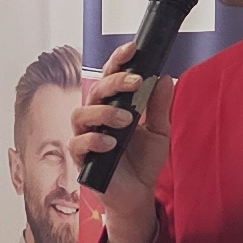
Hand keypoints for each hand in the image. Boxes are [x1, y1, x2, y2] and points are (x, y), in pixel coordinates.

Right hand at [73, 39, 173, 242]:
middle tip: (136, 82)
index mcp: (113, 105)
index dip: (118, 60)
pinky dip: (93, 140)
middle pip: (95, 90)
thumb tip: (165, 77)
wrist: (139, 194)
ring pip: (81, 113)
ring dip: (104, 112)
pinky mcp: (81, 158)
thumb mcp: (159, 131)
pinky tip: (111, 143)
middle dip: (115, 82)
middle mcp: (96, 117)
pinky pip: (78, 144)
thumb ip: (159, 106)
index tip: (133, 48)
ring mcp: (86, 136)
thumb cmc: (144, 161)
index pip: (110, 76)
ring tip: (126, 120)